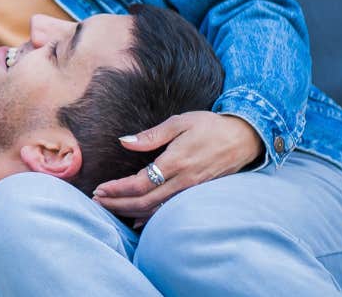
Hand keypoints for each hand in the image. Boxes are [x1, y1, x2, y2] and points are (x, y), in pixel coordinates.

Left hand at [91, 112, 262, 221]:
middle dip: (118, 204)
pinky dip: (151, 217)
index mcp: (176, 161)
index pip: (140, 183)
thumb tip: (124, 141)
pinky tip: (137, 219)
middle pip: (144, 202)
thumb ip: (151, 135)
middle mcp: (184, 180)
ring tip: (110, 209)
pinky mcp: (197, 194)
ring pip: (157, 210)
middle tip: (98, 202)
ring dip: (131, 212)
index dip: (117, 189)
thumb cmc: (209, 126)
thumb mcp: (179, 122)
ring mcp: (192, 191)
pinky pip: (170, 210)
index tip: (100, 189)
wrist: (244, 138)